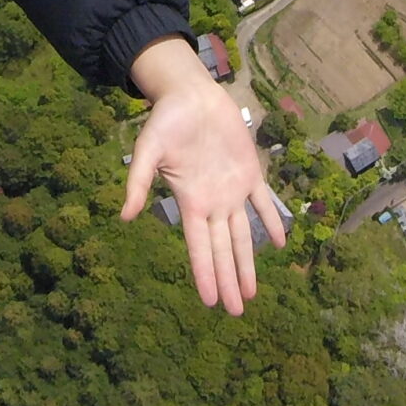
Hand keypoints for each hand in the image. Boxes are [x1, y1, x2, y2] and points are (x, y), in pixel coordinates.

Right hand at [122, 37, 285, 313]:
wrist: (191, 93)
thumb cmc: (167, 120)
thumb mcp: (148, 150)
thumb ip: (138, 182)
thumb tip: (125, 216)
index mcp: (191, 202)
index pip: (199, 247)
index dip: (205, 274)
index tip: (210, 302)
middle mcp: (213, 202)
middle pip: (222, 250)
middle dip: (229, 280)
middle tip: (236, 311)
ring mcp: (233, 189)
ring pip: (243, 234)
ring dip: (248, 262)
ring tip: (252, 292)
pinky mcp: (250, 171)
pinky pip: (262, 202)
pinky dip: (272, 221)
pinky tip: (280, 242)